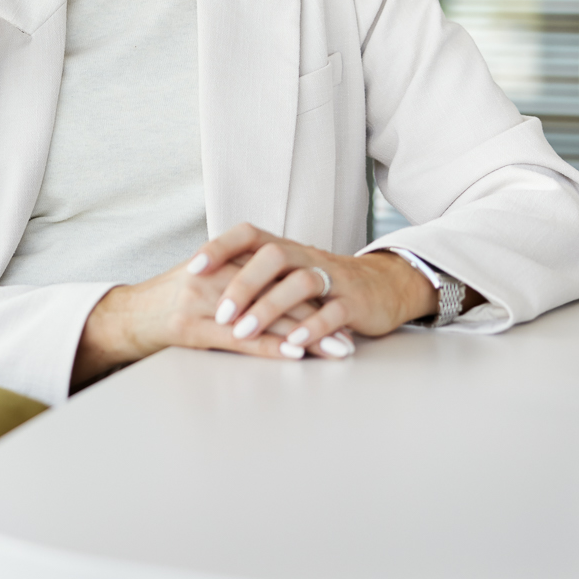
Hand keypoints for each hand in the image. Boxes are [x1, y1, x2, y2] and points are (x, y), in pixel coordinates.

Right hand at [72, 253, 317, 389]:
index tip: (341, 310)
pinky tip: (294, 354)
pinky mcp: (191, 326)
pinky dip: (270, 347)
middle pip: (280, 294)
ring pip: (265, 317)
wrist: (124, 316)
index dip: (312, 293)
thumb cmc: (167, 301)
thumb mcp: (204, 279)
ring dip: (306, 337)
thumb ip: (238, 278)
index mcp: (223, 260)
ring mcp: (203, 300)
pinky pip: (239, 339)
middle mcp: (216, 275)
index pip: (278, 274)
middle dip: (320, 318)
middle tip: (350, 336)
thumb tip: (282, 291)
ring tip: (337, 351)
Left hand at [187, 224, 437, 359]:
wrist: (384, 286)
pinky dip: (312, 327)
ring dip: (270, 308)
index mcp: (285, 248)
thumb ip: (253, 273)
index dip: (220, 248)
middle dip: (244, 285)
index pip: (248, 234)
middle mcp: (306, 256)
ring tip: (245, 333)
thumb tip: (203, 283)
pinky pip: (333, 311)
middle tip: (221, 314)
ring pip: (301, 282)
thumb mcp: (287, 272)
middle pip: (273, 256)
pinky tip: (293, 344)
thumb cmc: (323, 283)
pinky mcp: (355, 302)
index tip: (193, 268)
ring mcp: (333, 277)